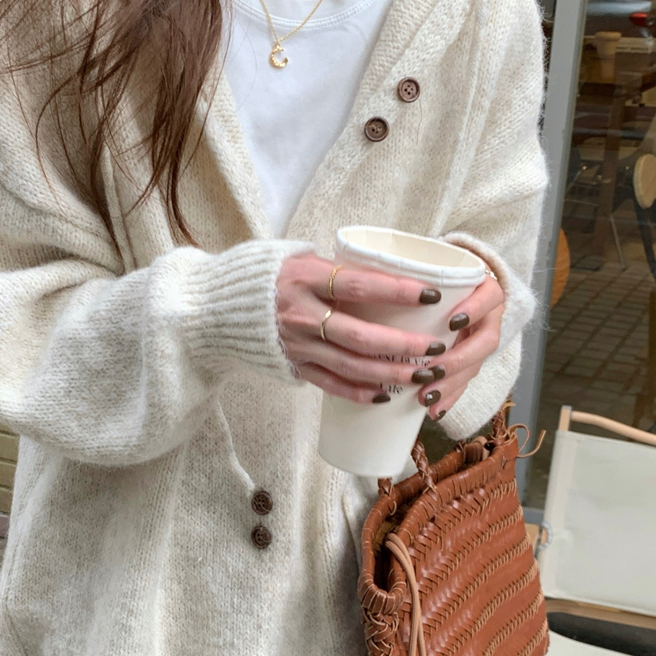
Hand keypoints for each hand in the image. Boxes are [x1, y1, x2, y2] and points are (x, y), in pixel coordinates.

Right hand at [275, 254, 451, 402]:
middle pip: (361, 336)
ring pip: (351, 365)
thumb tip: (386, 273)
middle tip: (436, 346)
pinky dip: (359, 393)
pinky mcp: (293, 366)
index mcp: (305, 280)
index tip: (431, 294)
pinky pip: (330, 384)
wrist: (218, 306)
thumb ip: (338, 268)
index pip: (360, 286)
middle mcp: (302, 315)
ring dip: (390, 373)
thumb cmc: (267, 276)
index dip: (398, 291)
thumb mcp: (299, 259)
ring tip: (423, 374)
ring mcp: (297, 345)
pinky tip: (385, 396)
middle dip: (403, 344)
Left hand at [412, 275, 504, 420]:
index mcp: (484, 290)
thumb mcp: (432, 271)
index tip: (452, 321)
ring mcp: (482, 340)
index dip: (474, 310)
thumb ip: (416, 275)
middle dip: (457, 360)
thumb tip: (375, 278)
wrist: (460, 288)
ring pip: (475, 366)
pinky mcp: (473, 360)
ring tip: (427, 398)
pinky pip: (466, 382)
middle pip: (485, 342)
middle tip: (432, 372)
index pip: (488, 298)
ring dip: (451, 385)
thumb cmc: (439, 277)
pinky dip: (450, 397)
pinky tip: (434, 412)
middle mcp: (489, 317)